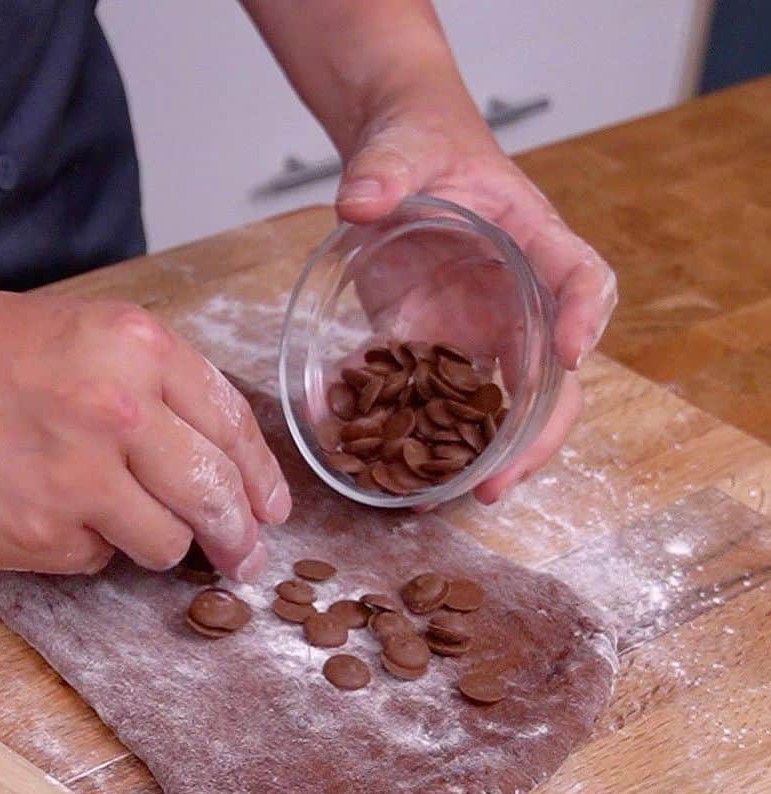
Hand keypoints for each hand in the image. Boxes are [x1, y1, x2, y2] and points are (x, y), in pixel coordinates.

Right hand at [0, 281, 289, 577]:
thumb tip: (221, 467)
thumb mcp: (88, 336)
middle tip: (245, 560)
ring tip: (100, 507)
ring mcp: (77, 478)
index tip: (272, 511)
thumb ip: (160, 390)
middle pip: (214, 497)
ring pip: (164, 543)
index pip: (232, 425)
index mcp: (138, 348)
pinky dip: (82, 543)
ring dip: (151, 539)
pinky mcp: (38, 533)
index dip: (261, 478)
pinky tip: (39, 506)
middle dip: (238, 538)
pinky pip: (95, 558)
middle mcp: (119, 410)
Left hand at [335, 112, 616, 501]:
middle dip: (536, 434)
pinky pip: (442, 404)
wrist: (397, 164)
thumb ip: (384, 168)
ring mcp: (480, 331)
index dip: (585, 315)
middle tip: (503, 482)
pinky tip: (398, 476)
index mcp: (532, 238)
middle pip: (554, 375)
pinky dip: (426, 441)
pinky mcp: (437, 350)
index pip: (581, 276)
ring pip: (504, 407)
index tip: (572, 353)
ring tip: (453, 499)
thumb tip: (358, 200)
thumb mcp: (402, 145)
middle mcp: (518, 298)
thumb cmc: (419, 144)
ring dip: (486, 458)